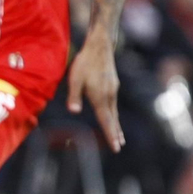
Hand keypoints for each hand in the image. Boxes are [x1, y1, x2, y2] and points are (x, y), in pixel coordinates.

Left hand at [67, 28, 123, 151]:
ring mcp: (113, 90)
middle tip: (119, 147)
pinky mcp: (113, 85)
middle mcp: (110, 95)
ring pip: (115, 112)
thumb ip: (74, 95)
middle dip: (115, 134)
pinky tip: (113, 116)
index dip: (110, 134)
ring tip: (119, 137)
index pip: (106, 120)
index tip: (116, 147)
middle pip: (113, 119)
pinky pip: (114, 104)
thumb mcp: (74, 79)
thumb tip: (73, 111)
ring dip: (117, 125)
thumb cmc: (84, 62)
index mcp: (100, 97)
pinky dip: (115, 114)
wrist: (100, 46)